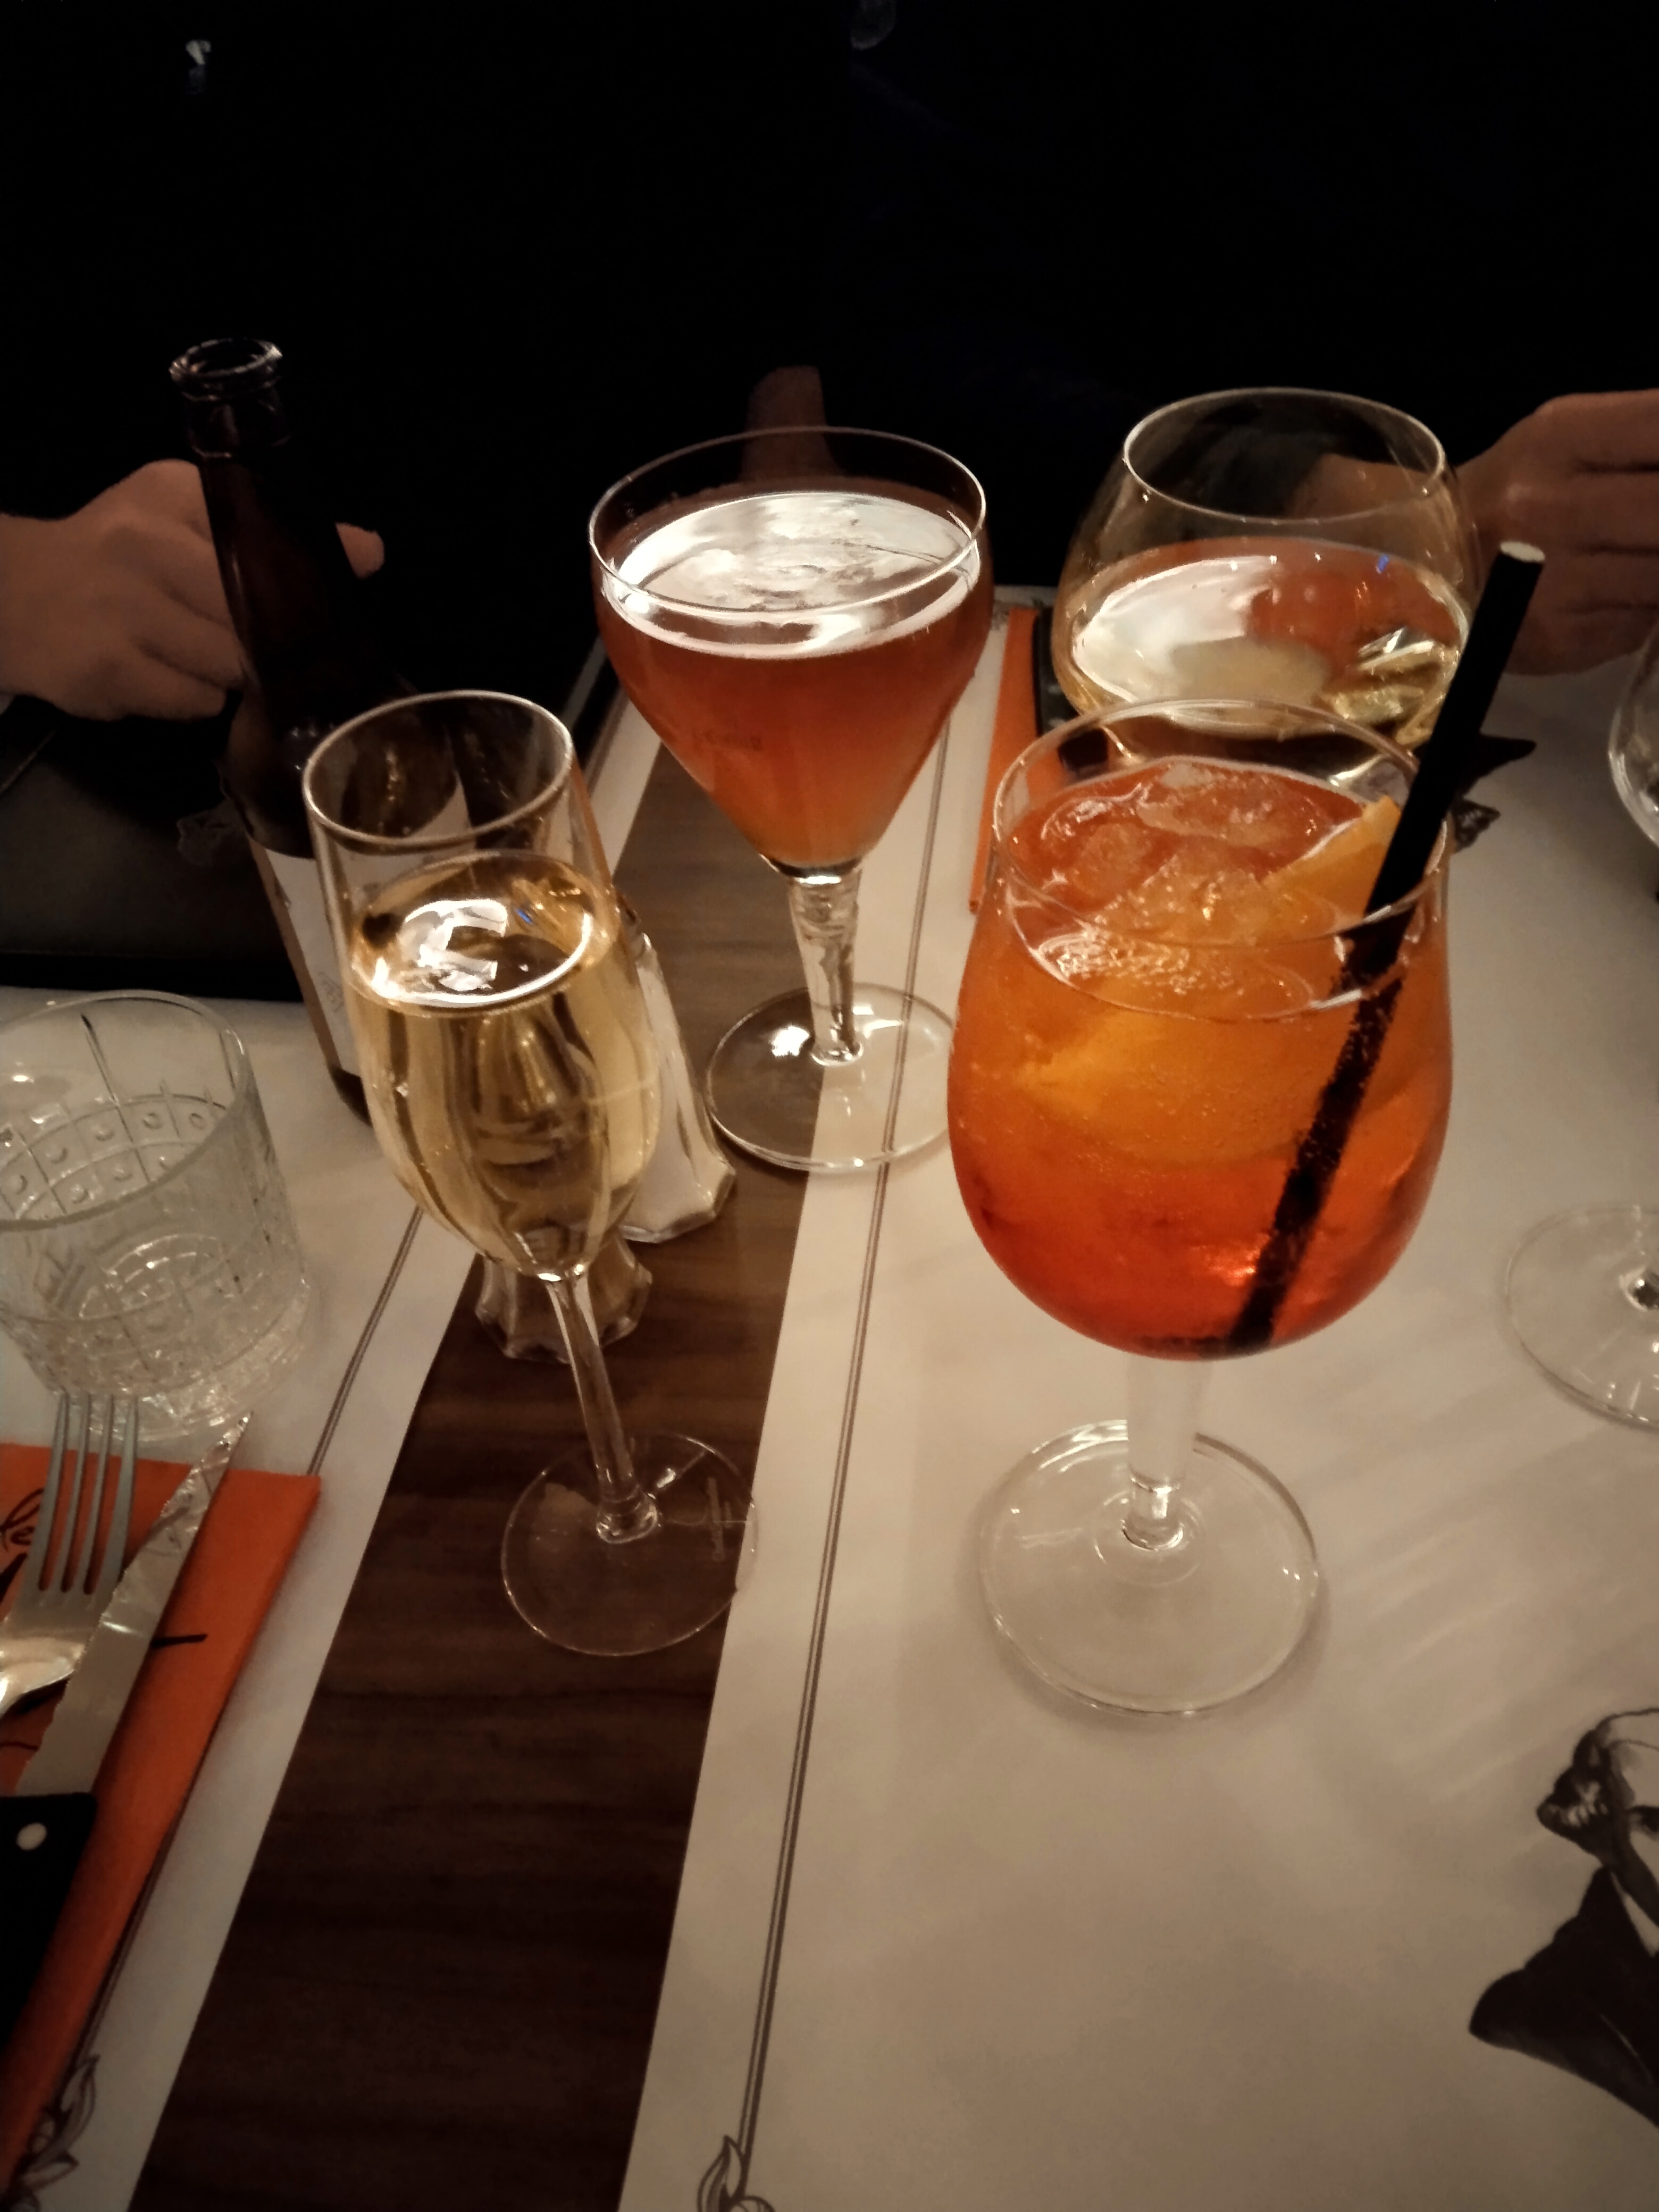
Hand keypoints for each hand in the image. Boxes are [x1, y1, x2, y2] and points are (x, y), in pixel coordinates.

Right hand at [0, 460, 384, 719]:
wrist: (17, 597)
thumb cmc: (115, 553)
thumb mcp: (180, 513)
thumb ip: (270, 529)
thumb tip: (370, 552)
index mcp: (169, 500)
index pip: (262, 541)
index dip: (301, 581)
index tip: (328, 603)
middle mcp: (144, 550)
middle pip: (252, 616)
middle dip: (268, 639)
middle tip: (269, 644)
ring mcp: (123, 615)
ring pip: (227, 666)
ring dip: (229, 672)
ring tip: (201, 653)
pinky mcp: (110, 673)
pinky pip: (192, 702)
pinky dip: (193, 698)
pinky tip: (166, 675)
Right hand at [1458, 394, 1658, 672]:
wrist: (1427, 569)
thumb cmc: (1516, 495)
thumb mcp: (1569, 440)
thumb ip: (1644, 442)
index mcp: (1559, 438)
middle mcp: (1548, 507)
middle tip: (1653, 526)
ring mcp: (1551, 580)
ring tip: (1640, 553)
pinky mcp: (1559, 638)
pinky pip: (1642, 621)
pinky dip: (1648, 606)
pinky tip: (1629, 592)